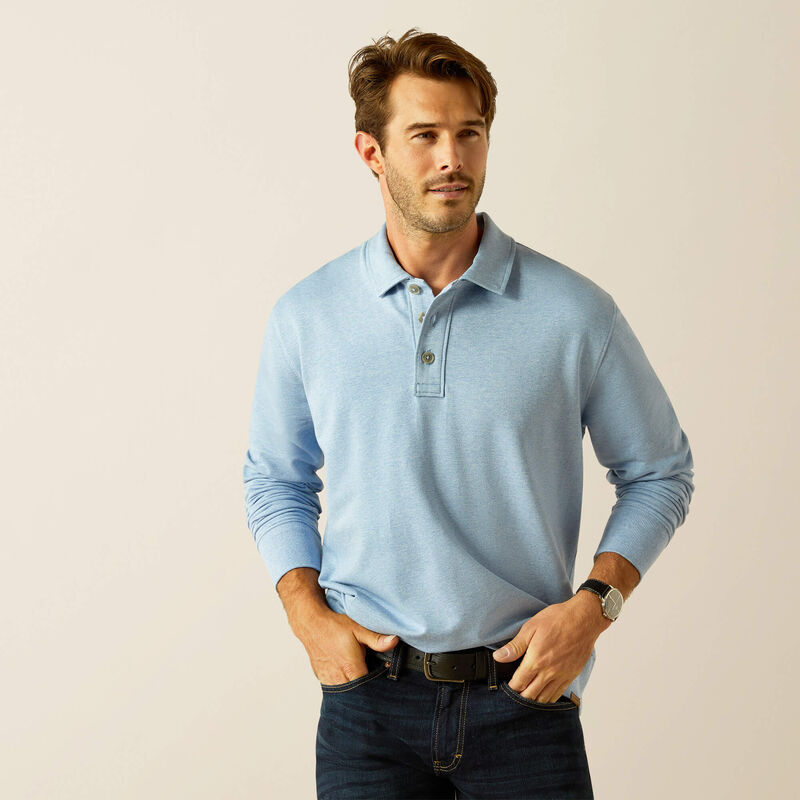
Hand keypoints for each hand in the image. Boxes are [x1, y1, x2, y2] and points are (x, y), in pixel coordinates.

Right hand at [294, 606, 398, 684]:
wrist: (311, 624)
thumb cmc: (335, 626)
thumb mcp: (358, 629)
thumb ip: (376, 639)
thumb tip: (395, 641)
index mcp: (351, 669)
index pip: (368, 688)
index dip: (377, 686)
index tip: (382, 679)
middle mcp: (339, 678)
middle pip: (357, 693)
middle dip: (366, 689)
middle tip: (372, 677)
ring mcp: (328, 680)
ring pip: (345, 692)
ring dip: (353, 687)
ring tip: (360, 675)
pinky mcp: (322, 678)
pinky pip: (335, 687)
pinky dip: (343, 683)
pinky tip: (347, 674)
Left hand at [492, 593, 609, 702]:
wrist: (584, 619)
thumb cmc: (557, 619)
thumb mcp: (531, 627)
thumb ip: (515, 646)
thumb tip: (498, 657)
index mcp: (536, 660)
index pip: (518, 683)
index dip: (510, 688)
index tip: (504, 688)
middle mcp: (549, 672)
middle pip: (530, 695)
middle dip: (519, 697)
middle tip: (512, 696)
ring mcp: (562, 675)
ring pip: (544, 698)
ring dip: (533, 701)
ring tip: (524, 698)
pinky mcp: (571, 675)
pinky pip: (558, 695)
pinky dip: (548, 699)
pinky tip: (542, 697)